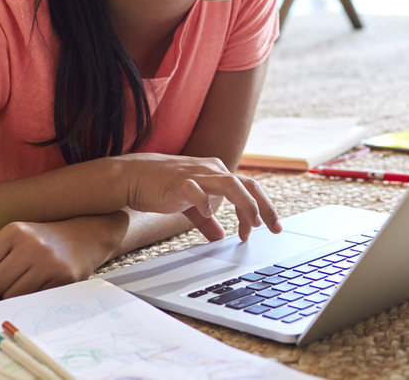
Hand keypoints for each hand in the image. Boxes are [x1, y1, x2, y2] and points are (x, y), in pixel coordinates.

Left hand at [0, 214, 126, 297]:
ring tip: (23, 282)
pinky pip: (31, 300)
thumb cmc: (41, 240)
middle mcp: (30, 245)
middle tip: (6, 281)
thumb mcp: (12, 239)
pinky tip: (39, 284)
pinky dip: (30, 297)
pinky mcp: (63, 278)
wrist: (85, 237)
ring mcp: (48, 262)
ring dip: (12, 294)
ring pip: (10, 296)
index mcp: (13, 231)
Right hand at [112, 154, 280, 240]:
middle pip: (248, 185)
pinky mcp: (179, 182)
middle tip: (275, 228)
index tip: (263, 230)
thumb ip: (206, 221)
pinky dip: (206, 203)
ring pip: (230, 184)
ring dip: (245, 204)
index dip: (260, 209)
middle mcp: (212, 170)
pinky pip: (196, 190)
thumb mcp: (191, 205)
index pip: (249, 188)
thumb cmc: (163, 188)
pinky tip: (210, 216)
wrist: (134, 177)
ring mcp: (196, 175)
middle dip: (264, 207)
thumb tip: (220, 238)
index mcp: (218, 173)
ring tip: (252, 224)